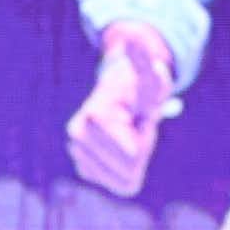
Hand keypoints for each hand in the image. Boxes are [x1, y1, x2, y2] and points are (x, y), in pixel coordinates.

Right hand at [66, 23, 177, 196]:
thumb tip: (142, 46)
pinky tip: (117, 152)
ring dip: (131, 164)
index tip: (138, 120)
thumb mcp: (152, 82)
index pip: (134, 154)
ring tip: (126, 138)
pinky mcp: (81, 167)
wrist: (116, 98)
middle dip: (139, 152)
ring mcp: (76, 152)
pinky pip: (112, 182)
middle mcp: (77, 135)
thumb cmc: (138, 91)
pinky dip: (122, 171)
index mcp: (94, 116)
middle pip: (127, 169)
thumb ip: (153, 71)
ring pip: (119, 179)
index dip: (145, 139)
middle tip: (133, 128)